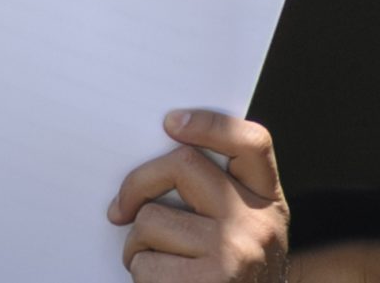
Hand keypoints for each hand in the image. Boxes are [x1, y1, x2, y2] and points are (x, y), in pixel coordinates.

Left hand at [109, 109, 288, 281]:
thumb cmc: (230, 277)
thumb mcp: (242, 233)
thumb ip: (215, 196)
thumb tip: (153, 154)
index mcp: (267, 203)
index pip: (251, 143)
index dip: (210, 124)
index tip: (170, 123)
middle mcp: (258, 224)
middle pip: (181, 165)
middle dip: (138, 184)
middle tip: (121, 209)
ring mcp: (236, 252)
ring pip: (151, 218)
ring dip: (137, 243)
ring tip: (156, 262)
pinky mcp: (211, 281)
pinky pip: (145, 261)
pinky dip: (140, 272)